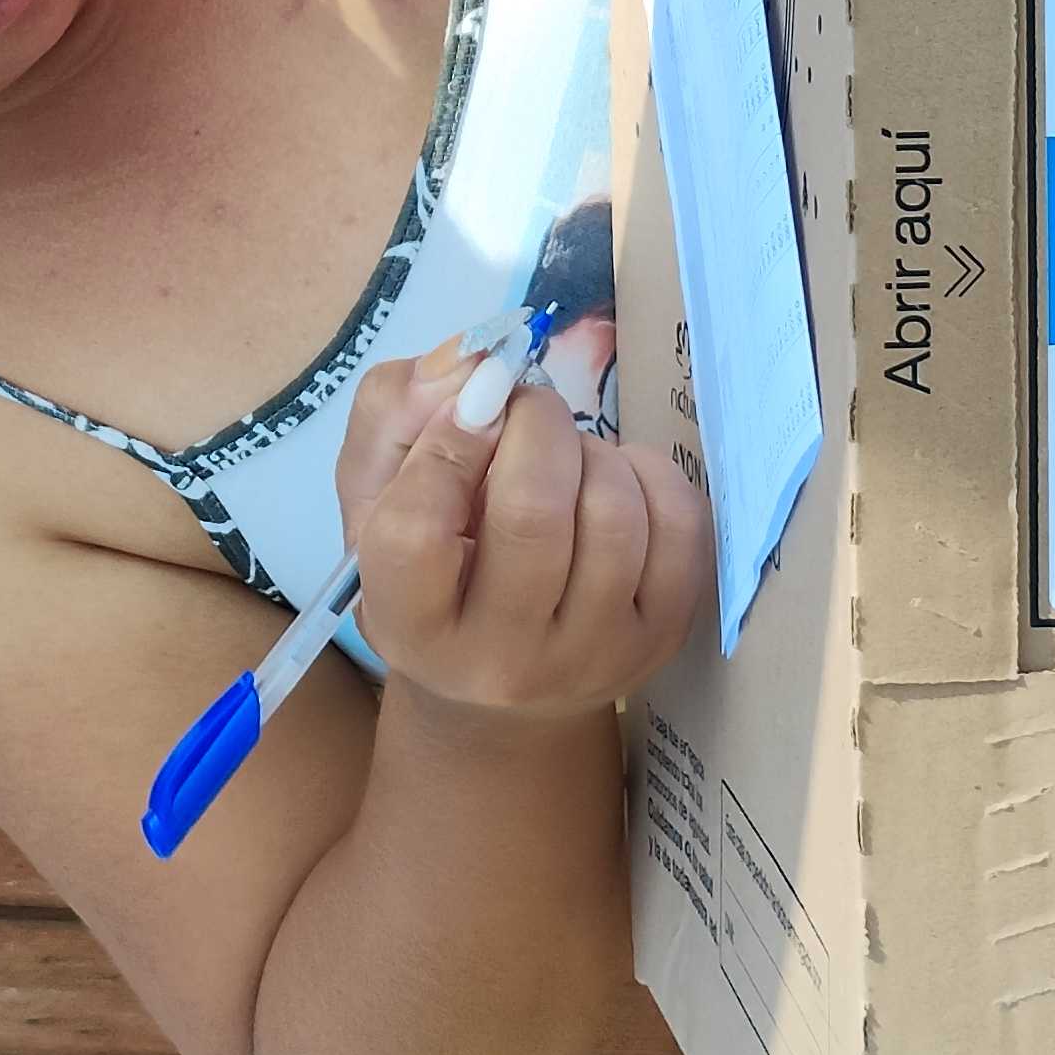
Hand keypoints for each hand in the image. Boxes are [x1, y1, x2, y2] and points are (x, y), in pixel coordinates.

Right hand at [332, 335, 709, 719]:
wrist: (498, 692)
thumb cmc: (430, 571)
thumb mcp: (376, 492)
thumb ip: (399, 410)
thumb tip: (477, 362)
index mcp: (409, 629)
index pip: (416, 529)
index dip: (446, 444)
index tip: (469, 410)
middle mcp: (499, 662)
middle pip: (532, 513)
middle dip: (534, 424)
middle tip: (522, 411)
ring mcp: (590, 657)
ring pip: (613, 512)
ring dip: (590, 451)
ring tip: (564, 459)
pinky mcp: (660, 640)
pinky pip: (679, 526)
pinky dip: (648, 475)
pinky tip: (612, 482)